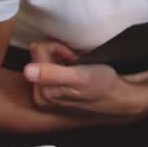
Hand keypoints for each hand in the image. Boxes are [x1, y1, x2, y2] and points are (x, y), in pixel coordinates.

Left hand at [22, 40, 147, 119]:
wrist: (120, 97)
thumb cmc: (103, 86)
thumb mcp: (80, 78)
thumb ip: (52, 74)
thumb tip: (27, 71)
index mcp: (43, 93)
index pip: (38, 53)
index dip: (58, 49)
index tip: (73, 56)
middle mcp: (41, 96)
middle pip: (38, 58)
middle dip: (57, 55)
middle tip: (75, 61)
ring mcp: (48, 95)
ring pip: (44, 62)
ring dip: (61, 59)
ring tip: (78, 65)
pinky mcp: (56, 94)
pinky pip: (51, 70)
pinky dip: (64, 65)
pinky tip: (77, 71)